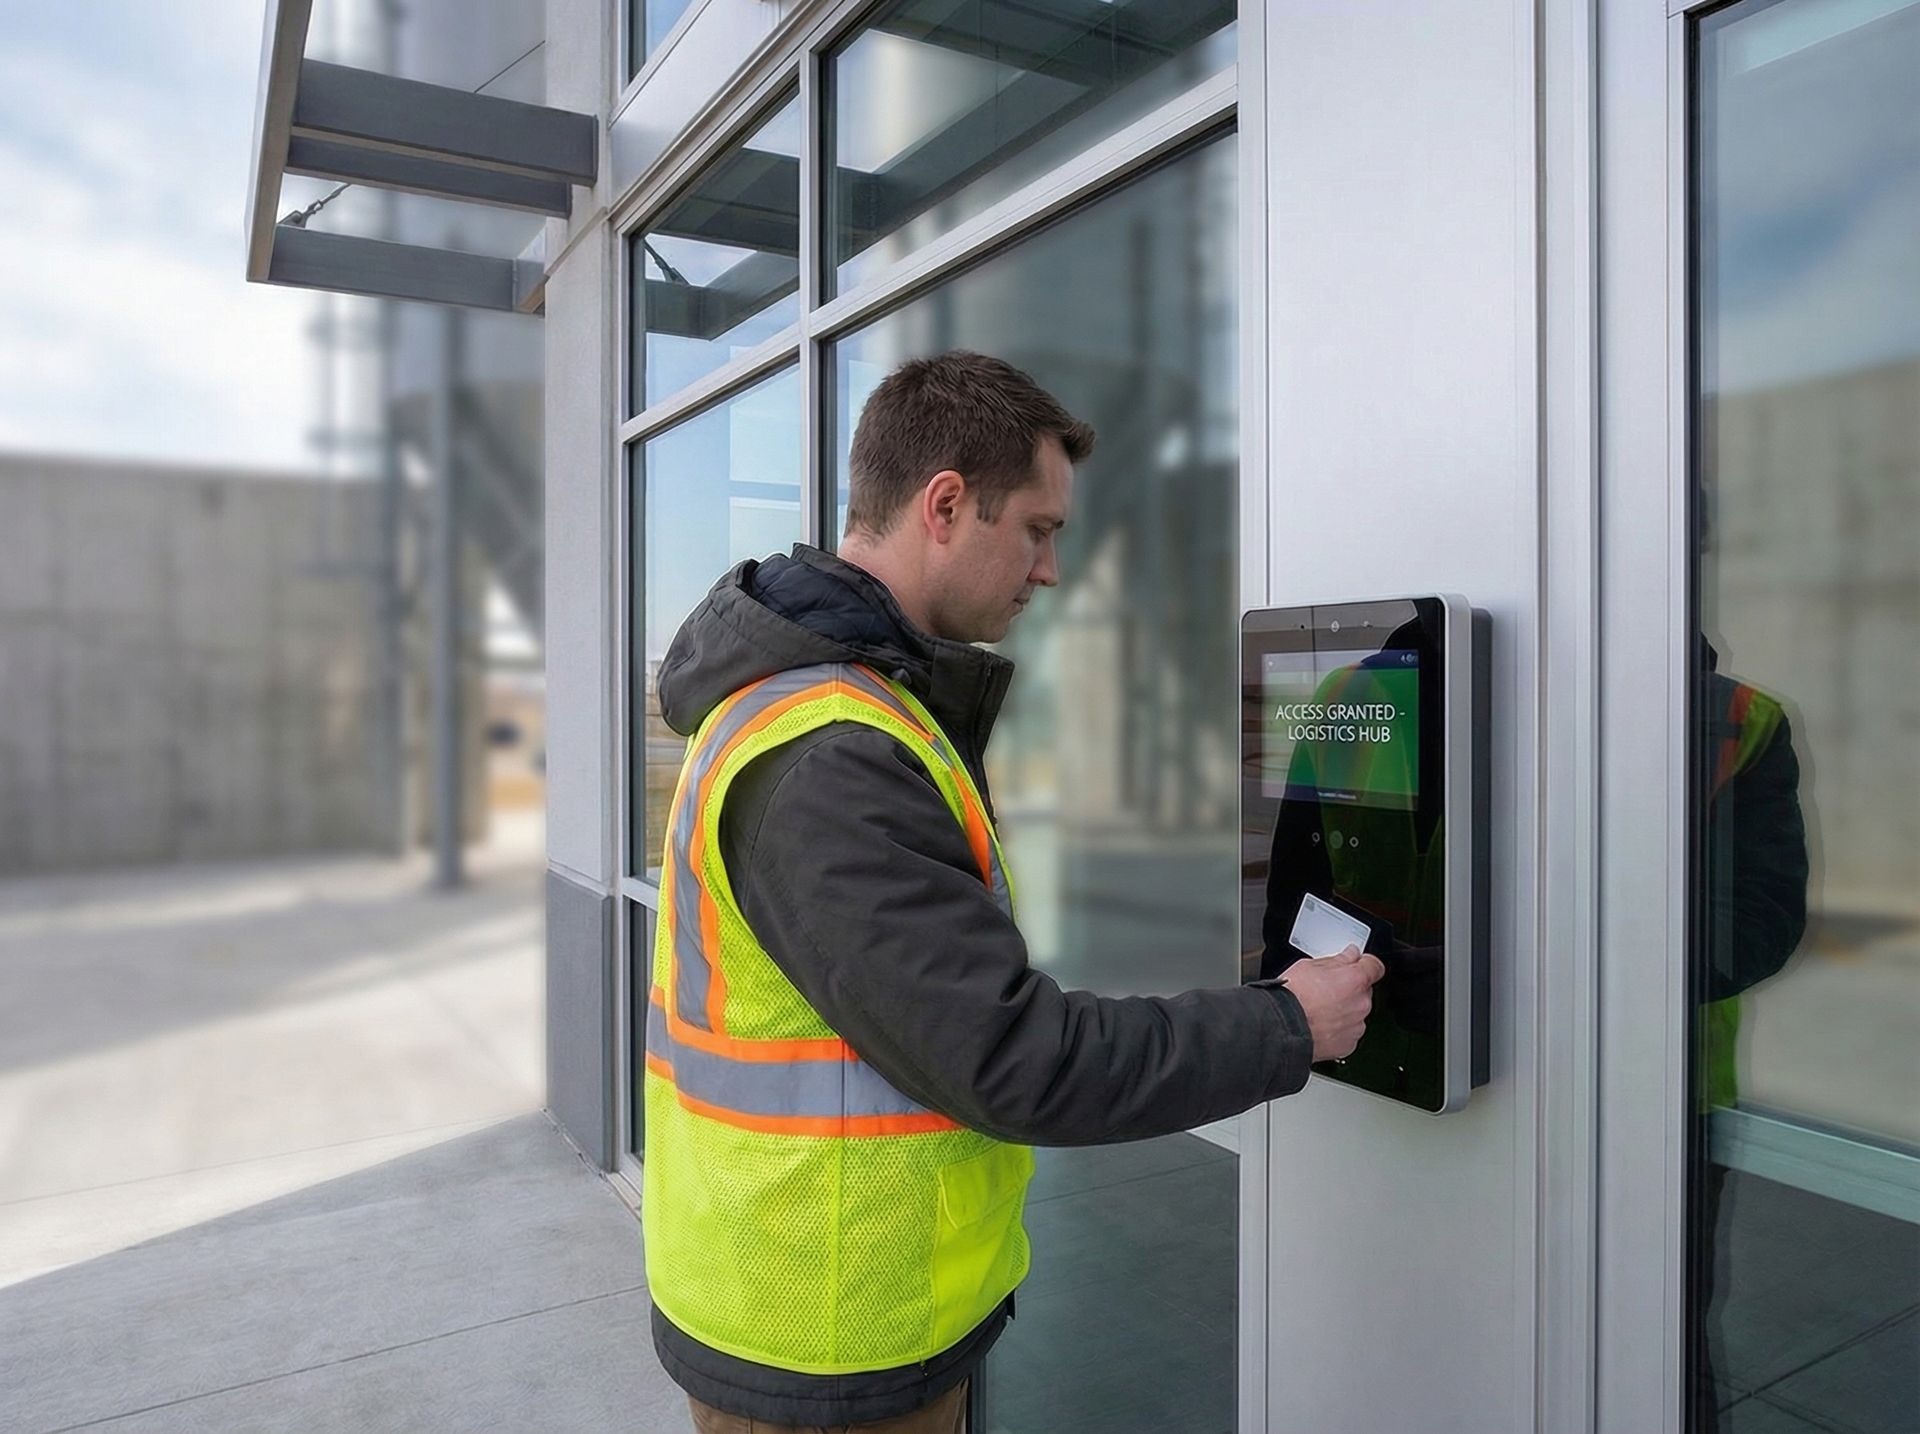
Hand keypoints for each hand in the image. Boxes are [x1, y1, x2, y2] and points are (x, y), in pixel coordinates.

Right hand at [1282, 946, 1385, 1061]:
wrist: (1280, 1028)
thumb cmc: (1292, 998)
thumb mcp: (1309, 966)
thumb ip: (1337, 960)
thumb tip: (1349, 955)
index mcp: (1355, 980)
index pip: (1375, 966)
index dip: (1365, 964)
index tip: (1357, 964)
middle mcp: (1361, 1003)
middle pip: (1364, 991)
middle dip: (1349, 989)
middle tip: (1326, 990)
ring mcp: (1356, 1026)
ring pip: (1356, 1013)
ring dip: (1344, 1010)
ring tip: (1319, 1010)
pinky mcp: (1348, 1044)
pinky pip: (1348, 1032)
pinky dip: (1338, 1029)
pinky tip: (1320, 1024)